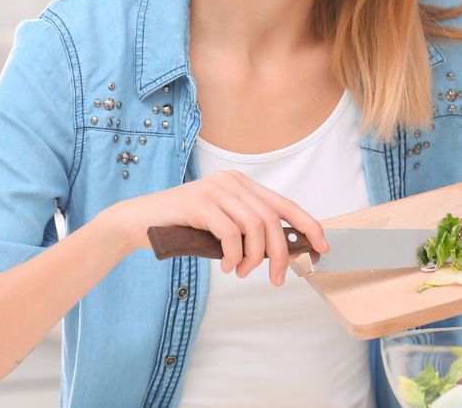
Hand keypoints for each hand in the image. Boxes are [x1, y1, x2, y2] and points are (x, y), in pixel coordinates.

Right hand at [103, 170, 328, 285]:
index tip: (322, 247)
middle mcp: (232, 181)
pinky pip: (231, 234)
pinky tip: (226, 266)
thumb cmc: (183, 228)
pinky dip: (233, 256)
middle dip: (281, 254)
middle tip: (278, 279)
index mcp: (241, 184)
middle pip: (273, 220)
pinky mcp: (199, 203)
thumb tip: (281, 253)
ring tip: (242, 272)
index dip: (308, 225)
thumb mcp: (221, 227)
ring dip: (254, 258)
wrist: (139, 221)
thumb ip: (247, 232)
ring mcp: (216, 190)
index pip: (285, 204)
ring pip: (255, 227)